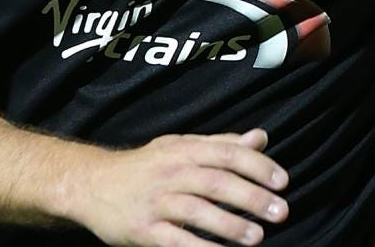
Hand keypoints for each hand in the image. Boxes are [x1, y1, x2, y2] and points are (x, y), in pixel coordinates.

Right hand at [70, 127, 289, 245]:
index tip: (283, 182)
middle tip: (281, 212)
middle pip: (216, 182)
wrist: (92, 184)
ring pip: (197, 210)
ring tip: (257, 237)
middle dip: (251, 197)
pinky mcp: (143, 229)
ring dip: (230, 224)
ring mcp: (156, 201)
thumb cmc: (145, 166)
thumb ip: (221, 144)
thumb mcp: (180, 147)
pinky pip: (174, 239)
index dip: (257, 167)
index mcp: (184, 150)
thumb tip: (261, 138)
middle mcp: (171, 172)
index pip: (226, 153)